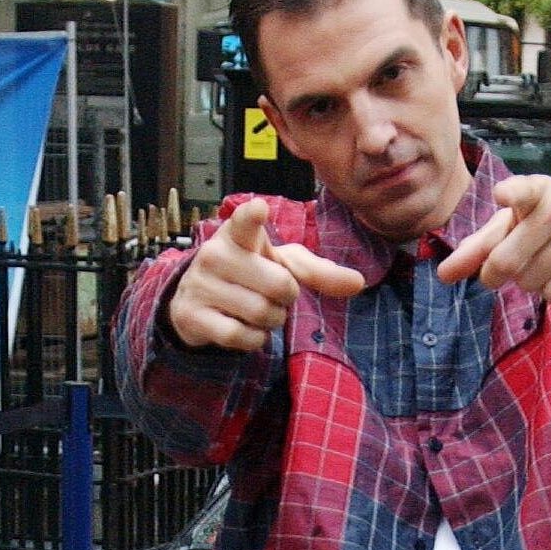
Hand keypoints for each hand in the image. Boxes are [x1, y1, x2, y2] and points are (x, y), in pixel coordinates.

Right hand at [166, 198, 365, 350]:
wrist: (199, 300)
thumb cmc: (249, 275)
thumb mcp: (282, 265)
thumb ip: (318, 272)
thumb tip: (357, 283)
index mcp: (239, 235)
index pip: (244, 221)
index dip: (253, 217)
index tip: (259, 209)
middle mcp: (215, 254)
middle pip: (280, 286)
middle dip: (286, 298)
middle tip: (271, 294)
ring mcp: (200, 285)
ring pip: (261, 313)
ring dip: (270, 320)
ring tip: (256, 310)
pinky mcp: (192, 316)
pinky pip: (241, 336)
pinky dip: (253, 340)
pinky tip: (244, 327)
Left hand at [436, 177, 550, 302]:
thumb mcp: (515, 222)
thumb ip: (479, 247)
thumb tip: (444, 275)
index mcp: (535, 191)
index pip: (522, 190)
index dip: (512, 194)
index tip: (502, 195)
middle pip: (506, 262)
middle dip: (495, 274)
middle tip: (502, 269)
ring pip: (529, 282)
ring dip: (529, 281)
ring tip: (545, 260)